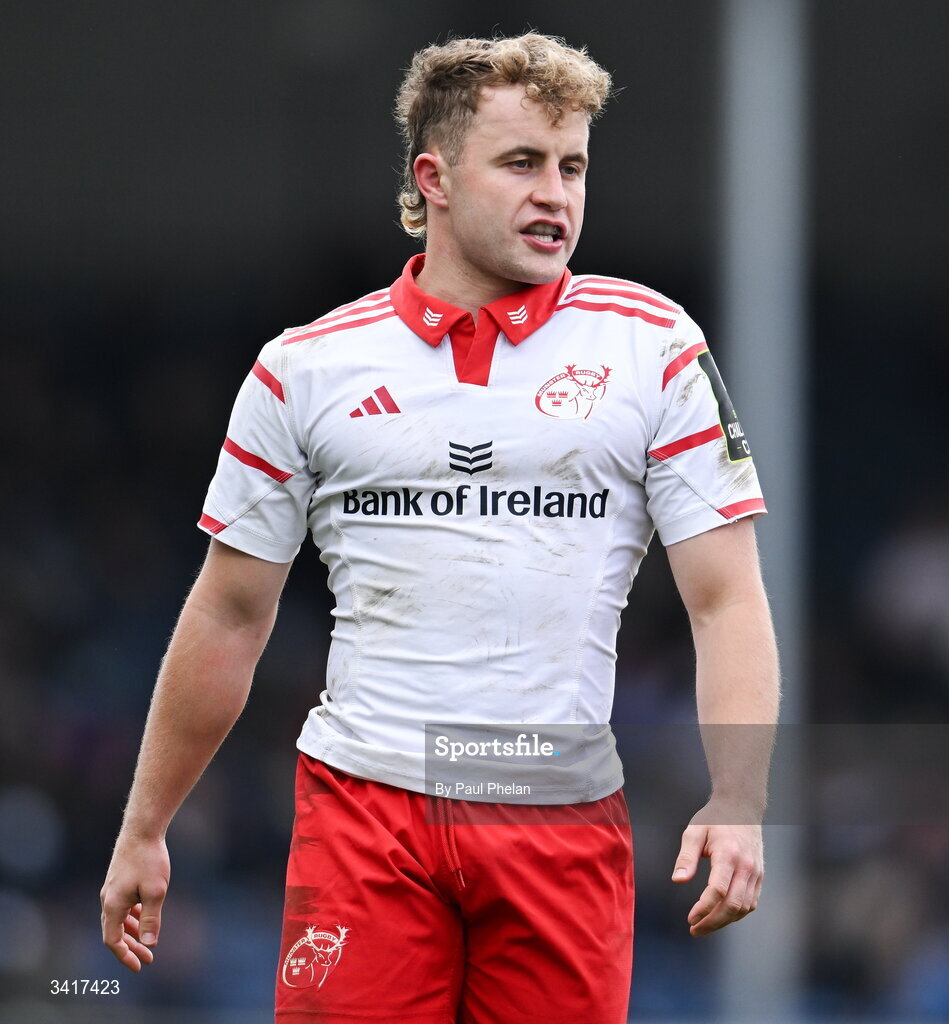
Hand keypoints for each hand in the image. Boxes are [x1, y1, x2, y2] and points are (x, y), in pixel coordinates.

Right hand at [100, 835, 169, 970]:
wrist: (142, 830)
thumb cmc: (149, 859)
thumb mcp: (155, 891)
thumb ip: (151, 918)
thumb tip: (149, 944)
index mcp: (113, 905)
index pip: (113, 940)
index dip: (125, 955)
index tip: (140, 966)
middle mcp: (108, 899)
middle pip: (115, 931)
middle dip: (131, 947)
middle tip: (148, 959)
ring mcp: (112, 889)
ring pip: (118, 918)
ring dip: (132, 932)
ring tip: (147, 942)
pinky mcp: (119, 880)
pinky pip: (122, 906)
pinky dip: (132, 916)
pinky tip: (143, 917)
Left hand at [671, 799, 762, 936]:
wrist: (742, 807)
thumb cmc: (714, 819)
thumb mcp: (694, 832)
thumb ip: (686, 857)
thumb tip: (678, 881)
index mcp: (728, 854)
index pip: (718, 890)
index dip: (703, 908)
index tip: (690, 918)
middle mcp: (746, 866)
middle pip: (733, 905)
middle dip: (713, 922)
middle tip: (694, 929)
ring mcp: (756, 872)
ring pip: (744, 908)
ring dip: (724, 921)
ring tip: (704, 925)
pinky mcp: (760, 875)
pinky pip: (751, 902)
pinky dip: (737, 914)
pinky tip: (721, 915)